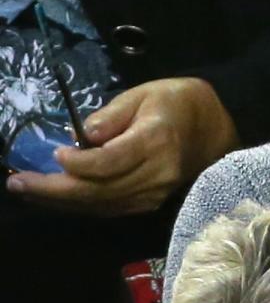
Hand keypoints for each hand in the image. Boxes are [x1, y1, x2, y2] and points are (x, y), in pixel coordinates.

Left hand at [5, 77, 238, 215]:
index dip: (77, 163)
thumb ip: (111, 114)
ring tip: (28, 190)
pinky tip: (58, 196)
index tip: (54, 152)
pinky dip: (81, 204)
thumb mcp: (144, 93)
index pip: (109, 162)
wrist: (217, 124)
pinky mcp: (152, 201)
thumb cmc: (179, 101)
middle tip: (18, 182)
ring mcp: (156, 192)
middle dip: (53, 189)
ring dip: (61, 201)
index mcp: (156, 141)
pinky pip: (110, 208)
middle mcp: (157, 172)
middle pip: (98, 190)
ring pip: (101, 205)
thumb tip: (79, 137)